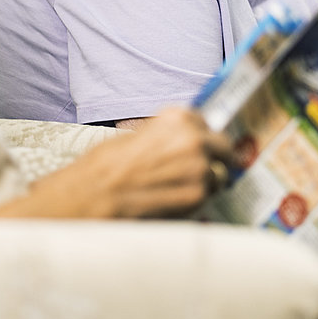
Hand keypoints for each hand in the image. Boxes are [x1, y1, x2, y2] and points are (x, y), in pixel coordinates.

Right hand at [0, 107, 233, 220]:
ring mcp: (199, 167)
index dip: (202, 136)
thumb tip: (182, 142)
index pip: (206, 122)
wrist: (94, 196)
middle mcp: (193, 137)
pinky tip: (172, 201)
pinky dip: (196, 200)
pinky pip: (207, 196)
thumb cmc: (105, 167)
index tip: (200, 145)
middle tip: (200, 169)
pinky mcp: (198, 195)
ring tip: (178, 189)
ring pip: (218, 173)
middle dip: (214, 157)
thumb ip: (165, 136)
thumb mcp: (135, 136)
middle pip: (222, 146)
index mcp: (177, 117)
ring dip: (205, 181)